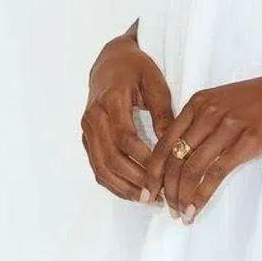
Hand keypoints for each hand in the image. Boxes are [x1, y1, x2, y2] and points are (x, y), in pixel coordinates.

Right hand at [80, 33, 175, 202]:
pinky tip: (131, 192)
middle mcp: (94, 116)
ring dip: (123, 187)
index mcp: (111, 100)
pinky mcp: (86, 138)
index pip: (126, 138)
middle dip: (135, 180)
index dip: (143, 160)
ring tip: (147, 199)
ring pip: (101, 167)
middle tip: (158, 195)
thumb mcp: (156, 84)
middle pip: (111, 157)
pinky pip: (97, 166)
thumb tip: (174, 146)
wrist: (110, 61)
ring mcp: (87, 129)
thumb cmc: (138, 70)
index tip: (164, 175)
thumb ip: (164, 114)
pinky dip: (113, 183)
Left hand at [143, 60, 261, 222]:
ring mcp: (228, 125)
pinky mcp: (248, 141)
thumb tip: (187, 156)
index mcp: (199, 102)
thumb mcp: (229, 101)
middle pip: (172, 157)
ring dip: (180, 197)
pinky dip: (200, 197)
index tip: (148, 192)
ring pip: (190, 168)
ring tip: (180, 214)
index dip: (152, 170)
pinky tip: (194, 210)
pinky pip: (215, 174)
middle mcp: (208, 111)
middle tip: (163, 208)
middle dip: (163, 188)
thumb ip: (206, 122)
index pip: (164, 140)